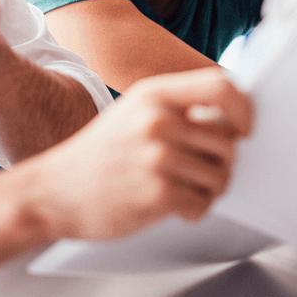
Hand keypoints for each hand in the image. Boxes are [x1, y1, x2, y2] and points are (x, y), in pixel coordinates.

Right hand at [26, 68, 253, 240]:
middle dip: (222, 163)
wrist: (52, 192)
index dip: (243, 108)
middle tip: (202, 175)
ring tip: (185, 191)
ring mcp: (157, 157)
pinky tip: (175, 208)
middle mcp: (157, 121)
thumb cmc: (97, 156)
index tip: (244, 129)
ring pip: (220, 175)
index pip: (222, 86)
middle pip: (227, 140)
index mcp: (153, 95)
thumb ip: (176, 111)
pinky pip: (203, 204)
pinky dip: (195, 210)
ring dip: (210, 189)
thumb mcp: (132, 114)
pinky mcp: (157, 193)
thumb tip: (230, 120)